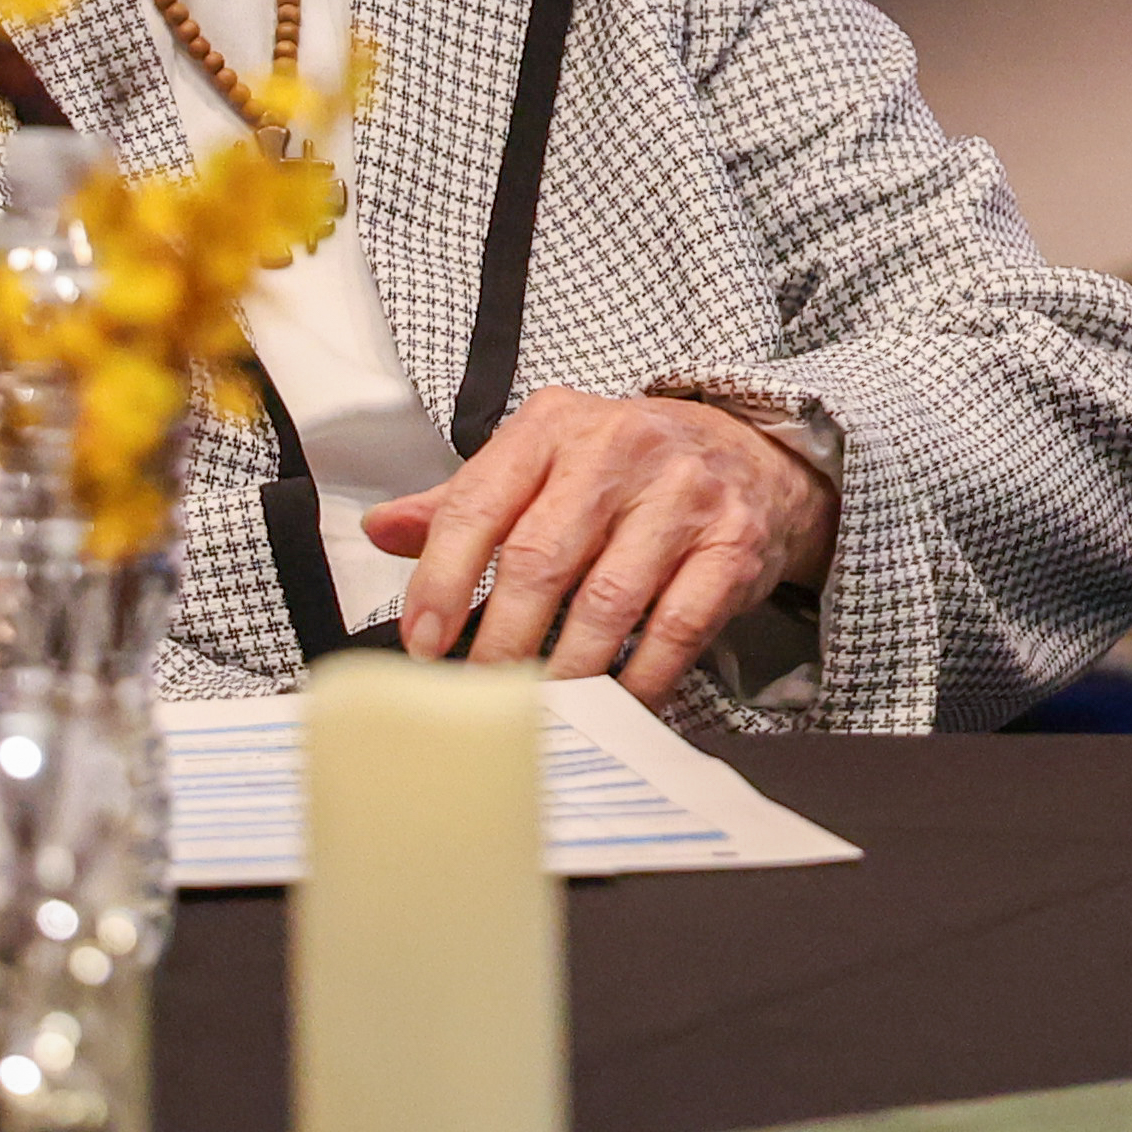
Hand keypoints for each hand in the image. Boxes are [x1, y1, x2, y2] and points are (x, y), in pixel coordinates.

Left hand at [354, 388, 837, 703]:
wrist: (750, 456)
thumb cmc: (627, 469)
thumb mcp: (543, 461)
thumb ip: (464, 500)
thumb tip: (382, 530)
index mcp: (555, 425)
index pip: (479, 502)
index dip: (441, 580)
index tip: (423, 643)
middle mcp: (620, 447)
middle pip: (540, 558)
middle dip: (499, 640)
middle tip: (478, 693)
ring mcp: (683, 494)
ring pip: (607, 601)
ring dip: (565, 670)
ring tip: (538, 707)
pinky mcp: (732, 544)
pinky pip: (675, 629)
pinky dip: (639, 679)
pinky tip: (614, 703)